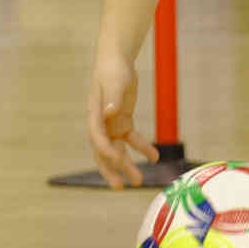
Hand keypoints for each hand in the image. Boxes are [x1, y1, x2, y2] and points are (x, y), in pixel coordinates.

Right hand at [86, 50, 153, 186]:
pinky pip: (132, 139)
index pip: (98, 138)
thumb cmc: (112, 70)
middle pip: (103, 151)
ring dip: (127, 165)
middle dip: (110, 170)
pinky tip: (154, 157)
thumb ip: (113, 99)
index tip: (117, 160)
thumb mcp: (115, 82)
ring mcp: (111, 124)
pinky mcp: (122, 121)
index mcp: (94, 115)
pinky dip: (142, 148)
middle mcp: (101, 123)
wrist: (116, 60)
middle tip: (119, 187)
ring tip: (139, 181)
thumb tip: (109, 112)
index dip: (106, 151)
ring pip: (118, 150)